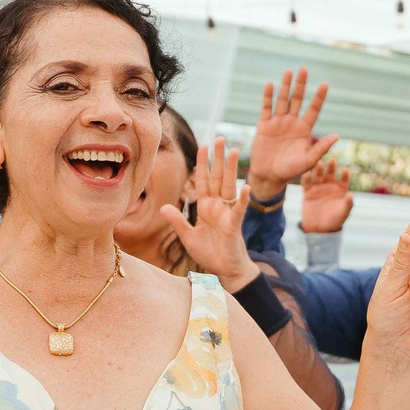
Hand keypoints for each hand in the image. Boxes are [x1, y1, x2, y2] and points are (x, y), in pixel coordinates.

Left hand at [163, 139, 257, 289]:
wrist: (225, 270)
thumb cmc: (209, 253)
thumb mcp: (187, 236)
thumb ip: (177, 221)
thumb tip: (163, 207)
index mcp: (206, 207)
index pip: (203, 181)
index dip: (203, 164)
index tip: (203, 146)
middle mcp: (217, 206)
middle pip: (217, 177)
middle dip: (218, 158)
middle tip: (220, 138)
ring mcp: (227, 214)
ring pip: (229, 187)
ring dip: (231, 169)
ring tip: (234, 151)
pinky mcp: (234, 226)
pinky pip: (239, 210)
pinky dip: (243, 199)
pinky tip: (246, 187)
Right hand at [248, 68, 336, 201]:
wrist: (269, 176)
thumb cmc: (291, 170)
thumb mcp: (309, 160)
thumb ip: (321, 147)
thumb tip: (337, 136)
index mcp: (304, 129)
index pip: (313, 109)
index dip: (319, 97)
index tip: (325, 84)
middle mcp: (292, 122)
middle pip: (297, 99)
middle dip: (301, 85)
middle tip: (304, 69)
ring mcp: (278, 122)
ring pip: (282, 100)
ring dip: (285, 86)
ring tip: (289, 71)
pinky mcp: (264, 125)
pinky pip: (266, 108)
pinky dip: (268, 97)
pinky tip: (270, 85)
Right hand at [301, 155, 353, 232]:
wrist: (318, 230)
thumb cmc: (334, 221)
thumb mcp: (343, 213)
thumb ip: (347, 203)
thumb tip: (351, 194)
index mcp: (340, 190)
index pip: (343, 180)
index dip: (344, 175)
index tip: (345, 169)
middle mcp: (329, 187)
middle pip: (330, 175)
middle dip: (331, 168)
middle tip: (332, 160)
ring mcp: (318, 188)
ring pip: (318, 177)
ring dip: (319, 170)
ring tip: (319, 163)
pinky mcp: (307, 192)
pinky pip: (306, 184)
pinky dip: (306, 178)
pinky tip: (306, 173)